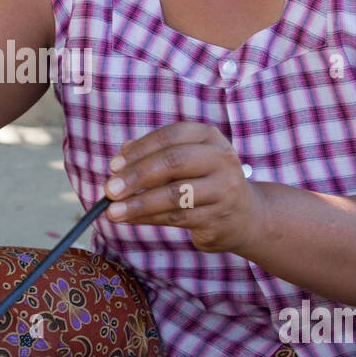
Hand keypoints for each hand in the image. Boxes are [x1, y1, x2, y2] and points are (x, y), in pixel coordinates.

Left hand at [103, 121, 263, 253]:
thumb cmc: (204, 182)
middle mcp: (221, 158)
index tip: (113, 166)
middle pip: (173, 162)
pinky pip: (177, 218)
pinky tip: (130, 220)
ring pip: (174, 195)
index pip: (170, 136)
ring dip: (138, 204)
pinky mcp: (219, 217)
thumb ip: (154, 156)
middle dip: (137, 176)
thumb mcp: (185, 161)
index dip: (139, 150)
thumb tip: (118, 162)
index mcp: (209, 137)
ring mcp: (224, 188)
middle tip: (109, 190)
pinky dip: (149, 219)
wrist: (246, 216)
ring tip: (113, 212)